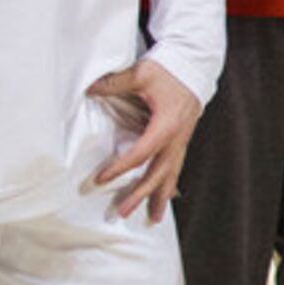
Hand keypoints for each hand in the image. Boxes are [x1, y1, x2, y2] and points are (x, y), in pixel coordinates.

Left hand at [86, 59, 204, 223]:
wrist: (193, 66)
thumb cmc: (168, 70)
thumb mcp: (141, 73)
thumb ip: (115, 82)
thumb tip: (89, 89)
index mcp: (166, 125)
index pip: (141, 153)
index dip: (121, 168)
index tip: (101, 179)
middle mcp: (176, 138)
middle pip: (158, 172)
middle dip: (141, 194)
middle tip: (122, 212)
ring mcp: (181, 140)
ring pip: (171, 174)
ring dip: (160, 197)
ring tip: (154, 218)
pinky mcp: (181, 139)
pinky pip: (175, 167)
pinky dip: (170, 184)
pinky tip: (166, 197)